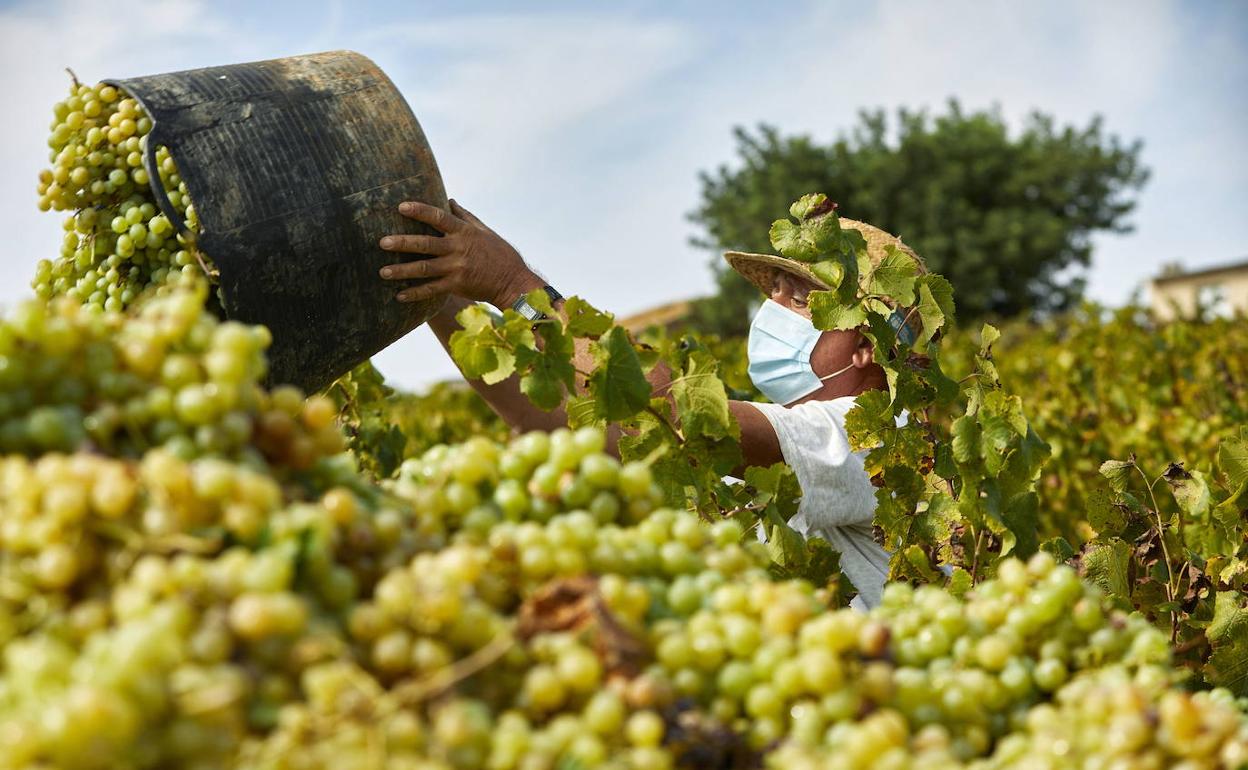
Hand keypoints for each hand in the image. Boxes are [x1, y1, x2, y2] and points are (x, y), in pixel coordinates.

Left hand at [378, 199, 541, 307]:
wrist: (513, 281)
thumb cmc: (500, 253)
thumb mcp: (485, 230)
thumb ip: (465, 216)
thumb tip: (450, 200)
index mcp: (464, 232)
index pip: (438, 217)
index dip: (420, 211)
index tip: (401, 207)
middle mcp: (458, 248)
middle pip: (425, 243)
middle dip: (402, 243)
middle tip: (382, 242)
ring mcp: (457, 268)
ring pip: (423, 268)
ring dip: (401, 270)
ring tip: (383, 272)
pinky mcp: (457, 286)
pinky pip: (431, 290)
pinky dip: (415, 293)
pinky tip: (399, 295)